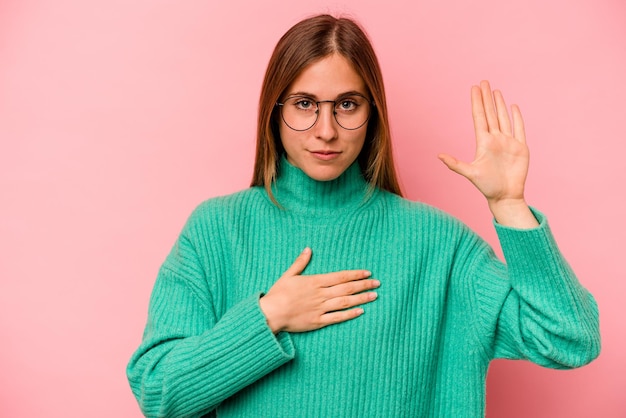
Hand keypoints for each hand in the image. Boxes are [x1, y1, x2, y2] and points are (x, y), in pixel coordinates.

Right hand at [259, 248, 378, 332]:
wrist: (271, 313)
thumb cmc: (278, 294)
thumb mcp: (288, 275)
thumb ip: (300, 262)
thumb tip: (308, 249)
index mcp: (315, 282)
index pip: (340, 277)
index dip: (355, 274)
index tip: (367, 273)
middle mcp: (321, 294)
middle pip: (347, 288)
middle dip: (363, 285)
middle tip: (377, 283)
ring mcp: (321, 308)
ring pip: (345, 302)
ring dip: (361, 298)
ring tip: (374, 296)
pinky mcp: (318, 321)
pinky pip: (337, 317)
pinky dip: (350, 314)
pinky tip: (361, 311)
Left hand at [439, 80, 537, 226]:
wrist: (505, 196)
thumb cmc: (486, 187)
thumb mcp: (470, 173)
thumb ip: (455, 164)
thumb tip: (438, 156)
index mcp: (483, 142)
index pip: (479, 117)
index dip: (477, 102)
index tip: (474, 88)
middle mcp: (495, 139)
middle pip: (490, 114)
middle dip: (487, 98)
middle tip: (484, 81)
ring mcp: (508, 142)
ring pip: (503, 118)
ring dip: (500, 104)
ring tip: (496, 91)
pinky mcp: (521, 148)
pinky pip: (519, 129)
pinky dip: (517, 117)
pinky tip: (513, 107)